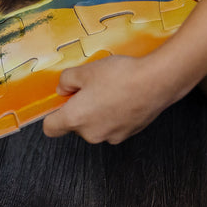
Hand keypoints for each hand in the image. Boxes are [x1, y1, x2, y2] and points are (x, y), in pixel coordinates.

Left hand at [42, 54, 177, 144]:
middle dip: (79, 109)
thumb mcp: (84, 71)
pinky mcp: (128, 134)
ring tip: (110, 91)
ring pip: (95, 126)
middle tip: (90, 88)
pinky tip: (123, 97)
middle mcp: (91, 133)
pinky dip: (114, 115)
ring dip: (98, 112)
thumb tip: (63, 88)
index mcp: (75, 119)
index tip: (60, 103)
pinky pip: (113, 125)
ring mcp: (111, 136)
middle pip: (75, 126)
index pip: (50, 129)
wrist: (156, 82)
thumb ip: (66, 80)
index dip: (52, 115)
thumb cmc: (120, 76)